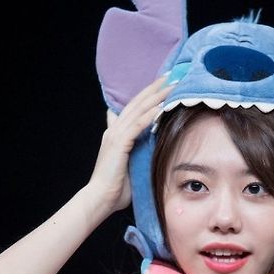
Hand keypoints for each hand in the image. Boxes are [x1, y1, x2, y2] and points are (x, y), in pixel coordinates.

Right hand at [87, 76, 173, 213]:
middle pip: (138, 102)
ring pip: (139, 109)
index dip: (149, 94)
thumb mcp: (130, 163)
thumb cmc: (117, 186)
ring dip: (156, 95)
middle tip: (172, 75)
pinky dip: (150, 114)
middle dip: (155, 88)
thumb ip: (136, 150)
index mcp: (117, 132)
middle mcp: (115, 129)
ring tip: (172, 84)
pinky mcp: (119, 143)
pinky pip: (137, 124)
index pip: (135, 107)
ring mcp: (115, 134)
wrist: (101, 198)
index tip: (165, 83)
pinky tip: (162, 105)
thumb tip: (148, 144)